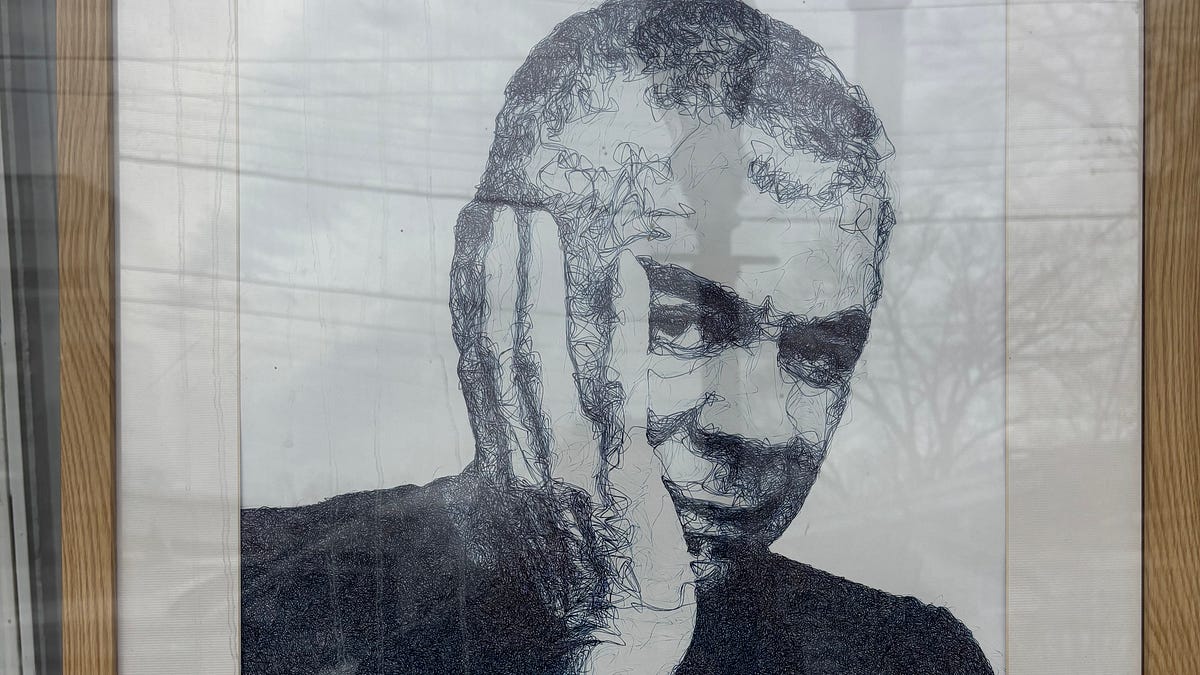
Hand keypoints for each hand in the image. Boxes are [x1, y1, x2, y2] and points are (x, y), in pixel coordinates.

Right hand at [481, 206, 695, 673]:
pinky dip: (616, 328)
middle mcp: (518, 454)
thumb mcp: (534, 513)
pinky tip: (627, 274)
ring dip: (536, 284)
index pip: (473, 362)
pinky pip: (615, 388)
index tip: (470, 239)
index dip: (468, 297)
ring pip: (537, 357)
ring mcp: (564, 462)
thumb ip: (524, 459)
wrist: (613, 643)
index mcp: (500, 460)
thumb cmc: (583, 579)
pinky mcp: (617, 473)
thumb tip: (522, 415)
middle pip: (494, 347)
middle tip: (503, 206)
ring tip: (539, 222)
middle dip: (494, 272)